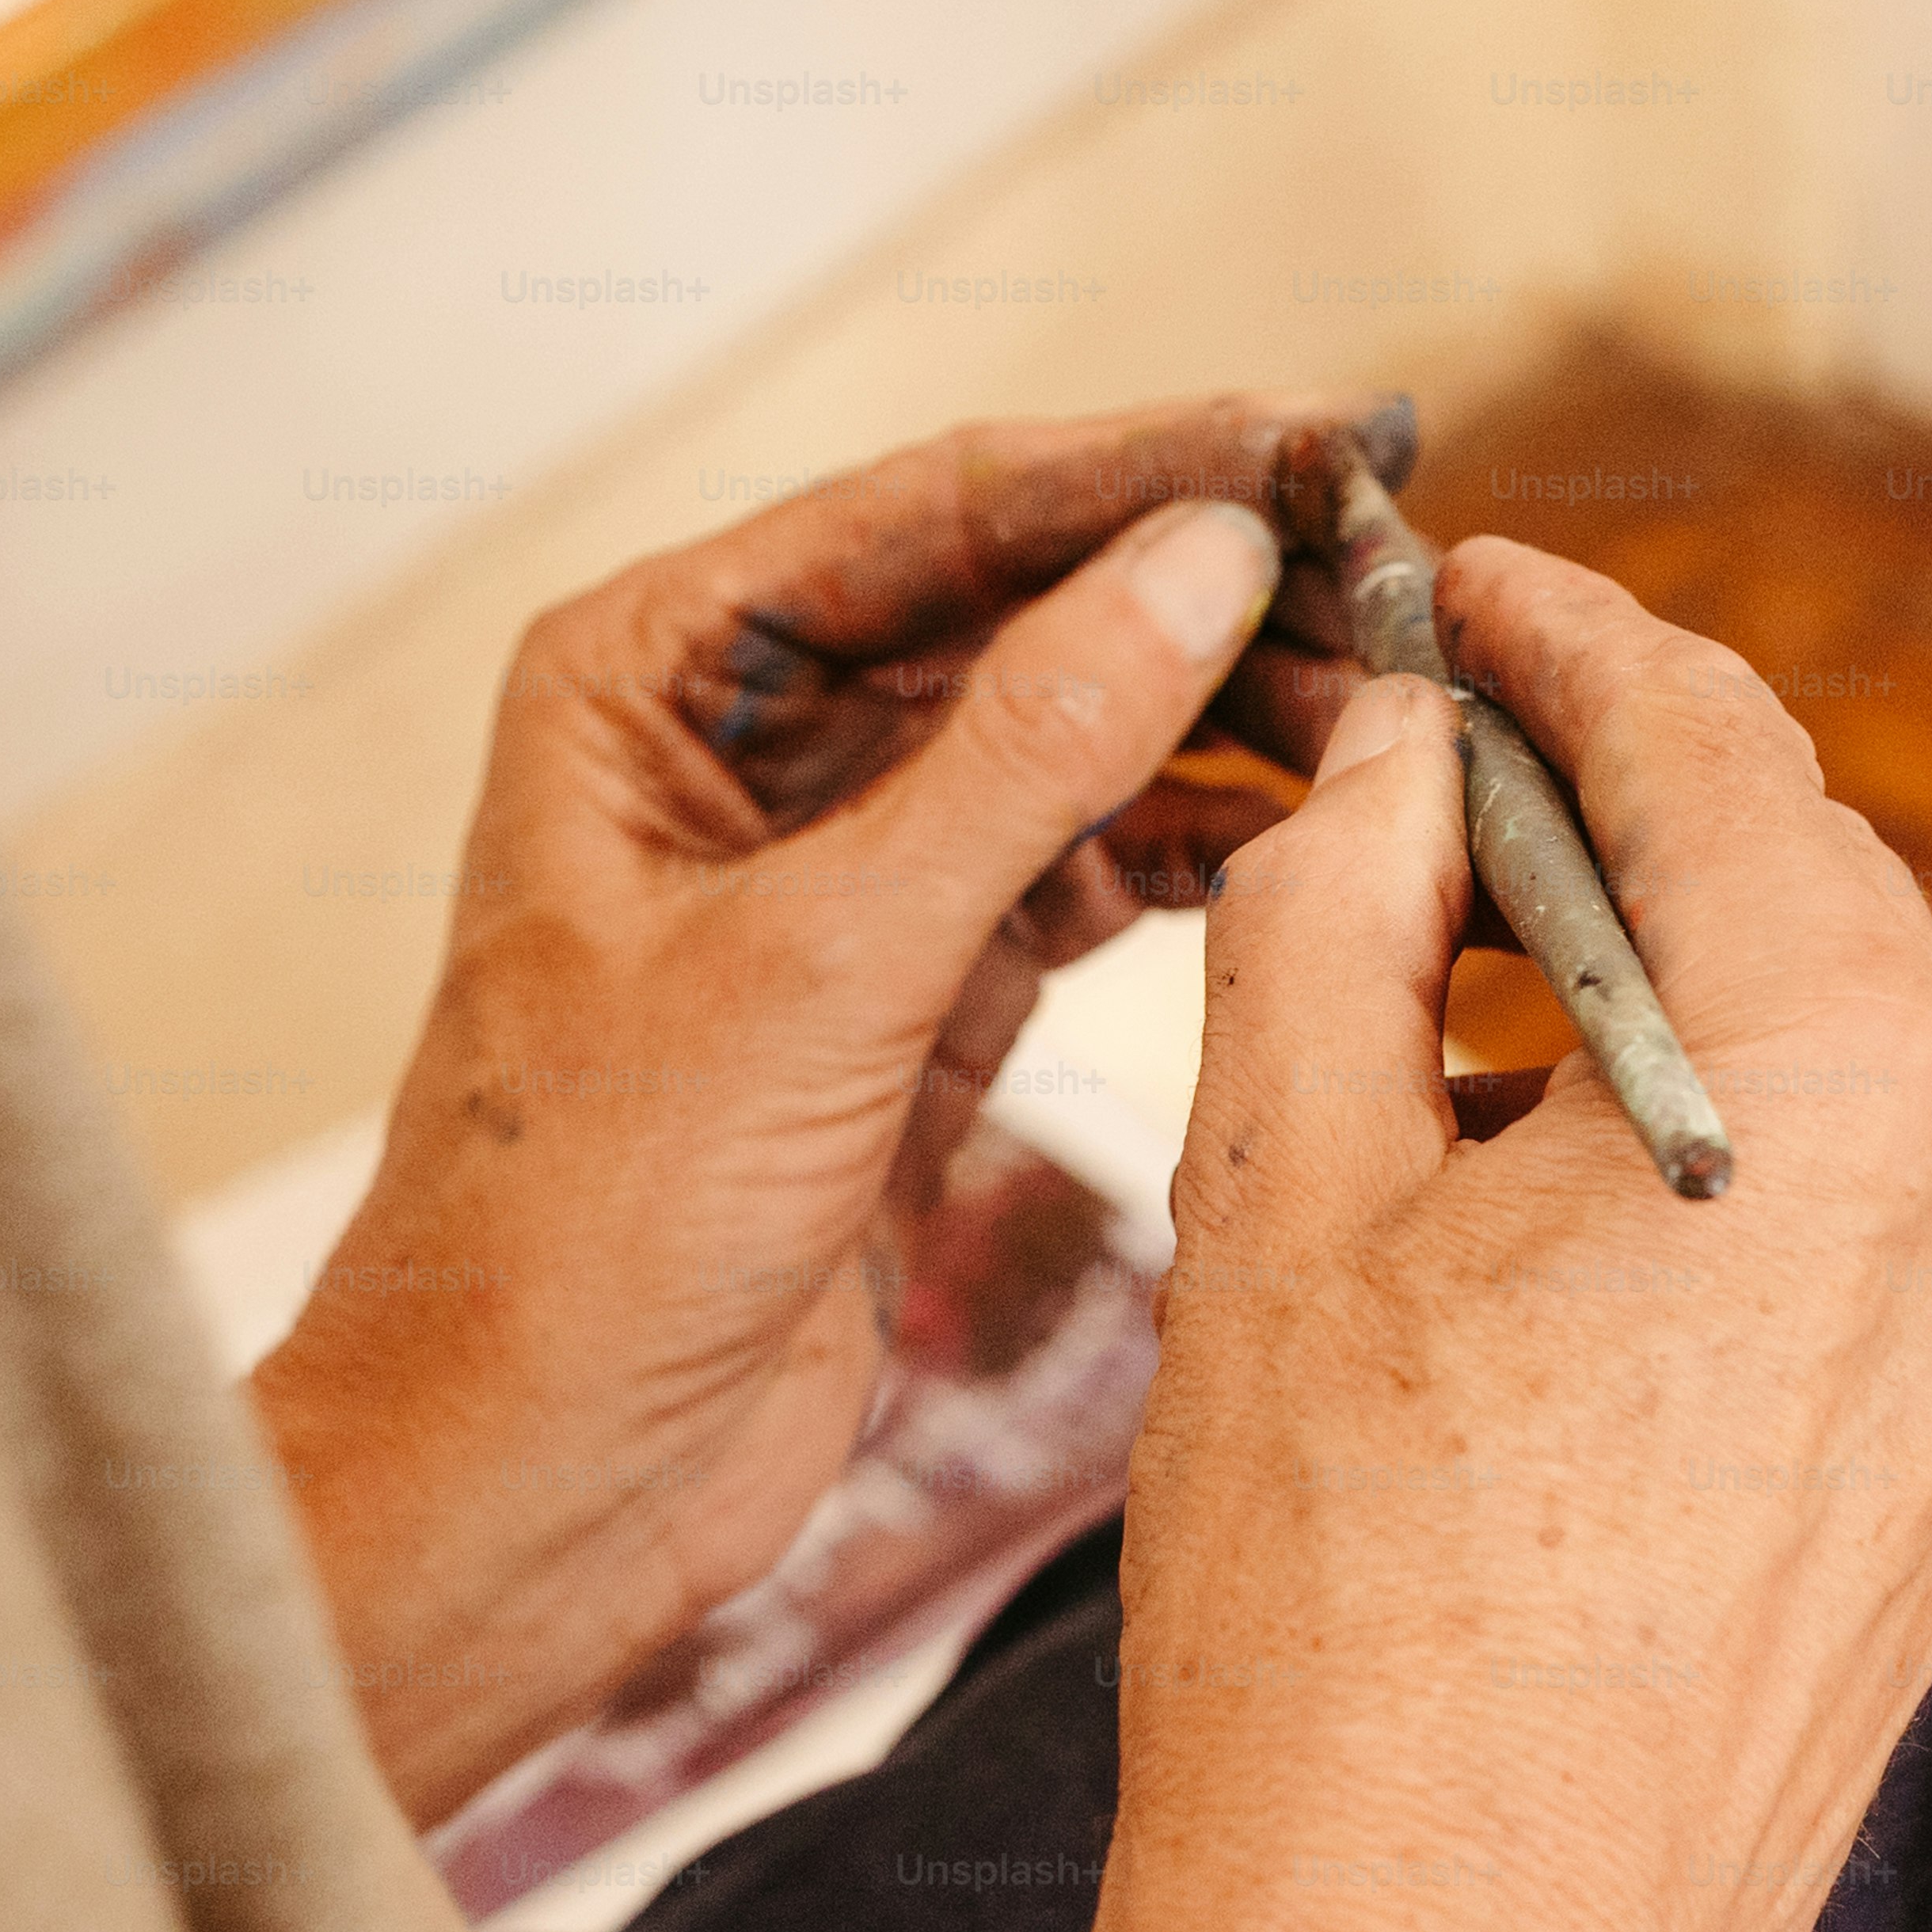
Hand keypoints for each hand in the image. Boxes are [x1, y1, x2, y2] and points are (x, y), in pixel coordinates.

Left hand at [252, 395, 1411, 1826]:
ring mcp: (830, 878)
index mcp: (653, 678)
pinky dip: (1186, 856)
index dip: (1140, 469)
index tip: (1322, 443)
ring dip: (1217, 729)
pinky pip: (1073, 877)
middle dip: (1200, 596)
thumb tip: (1203, 561)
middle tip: (1396, 584)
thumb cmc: (590, 1229)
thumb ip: (1023, 756)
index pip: (934, 510)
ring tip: (1387, 714)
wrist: (535, 1488)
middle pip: (1015, 611)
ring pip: (1061, 747)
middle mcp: (738, 750)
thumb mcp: (823, 965)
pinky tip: (1305, 837)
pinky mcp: (904, 1002)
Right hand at [934, 542, 1931, 1931]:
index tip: (1464, 585)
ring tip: (1443, 993)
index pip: (1722, 755)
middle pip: (1807, 895)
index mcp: (1850, 1094)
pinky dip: (1716, 1141)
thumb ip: (1340, 916)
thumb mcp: (1284, 1200)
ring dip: (1657, 984)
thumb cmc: (1343, 1627)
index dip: (1570, 637)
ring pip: (1837, 1058)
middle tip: (1427, 769)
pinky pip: (1860, 1218)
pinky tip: (1548, 1182)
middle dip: (1615, 808)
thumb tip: (1398, 760)